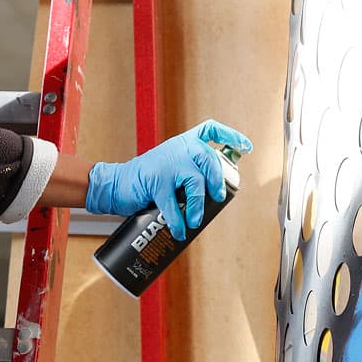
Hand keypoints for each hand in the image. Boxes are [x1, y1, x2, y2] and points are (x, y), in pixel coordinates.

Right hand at [85, 120, 252, 240]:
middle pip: (208, 158)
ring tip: (195, 220)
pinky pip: (173, 204)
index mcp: (184, 142)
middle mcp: (178, 149)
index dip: (230, 137)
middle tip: (219, 196)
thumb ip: (190, 172)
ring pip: (194, 181)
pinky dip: (178, 221)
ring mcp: (167, 164)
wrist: (115, 184)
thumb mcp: (171, 166)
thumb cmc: (147, 179)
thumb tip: (216, 195)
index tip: (246, 147)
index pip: (211, 130)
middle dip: (218, 178)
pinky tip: (179, 231)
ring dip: (199, 204)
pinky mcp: (155, 182)